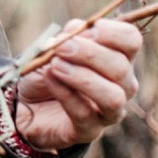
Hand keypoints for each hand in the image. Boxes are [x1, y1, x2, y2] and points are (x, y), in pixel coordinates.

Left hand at [15, 19, 141, 151]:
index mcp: (117, 57)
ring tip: (56, 65)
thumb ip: (68, 38)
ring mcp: (109, 111)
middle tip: (61, 48)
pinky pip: (84, 114)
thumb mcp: (54, 48)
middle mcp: (122, 85)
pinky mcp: (89, 131)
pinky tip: (50, 78)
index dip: (115, 33)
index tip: (91, 27)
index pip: (131, 41)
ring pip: (113, 97)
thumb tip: (78, 30)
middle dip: (89, 54)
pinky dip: (65, 93)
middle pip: (121, 68)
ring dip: (83, 78)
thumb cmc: (47, 70)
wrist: (26, 104)